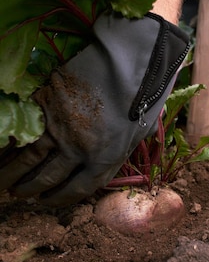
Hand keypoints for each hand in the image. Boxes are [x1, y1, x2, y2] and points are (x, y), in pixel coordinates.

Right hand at [0, 13, 189, 204]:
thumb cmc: (142, 94)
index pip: (75, 190)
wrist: (128, 59)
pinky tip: (4, 154)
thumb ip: (115, 154)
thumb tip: (98, 166)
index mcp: (104, 159)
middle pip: (47, 177)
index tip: (45, 202)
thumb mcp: (137, 133)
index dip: (57, 199)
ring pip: (29, 157)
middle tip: (16, 194)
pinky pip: (22, 131)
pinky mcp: (45, 103)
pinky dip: (8, 147)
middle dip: (29, 189)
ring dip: (12, 173)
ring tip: (4, 183)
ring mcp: (59, 126)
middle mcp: (78, 149)